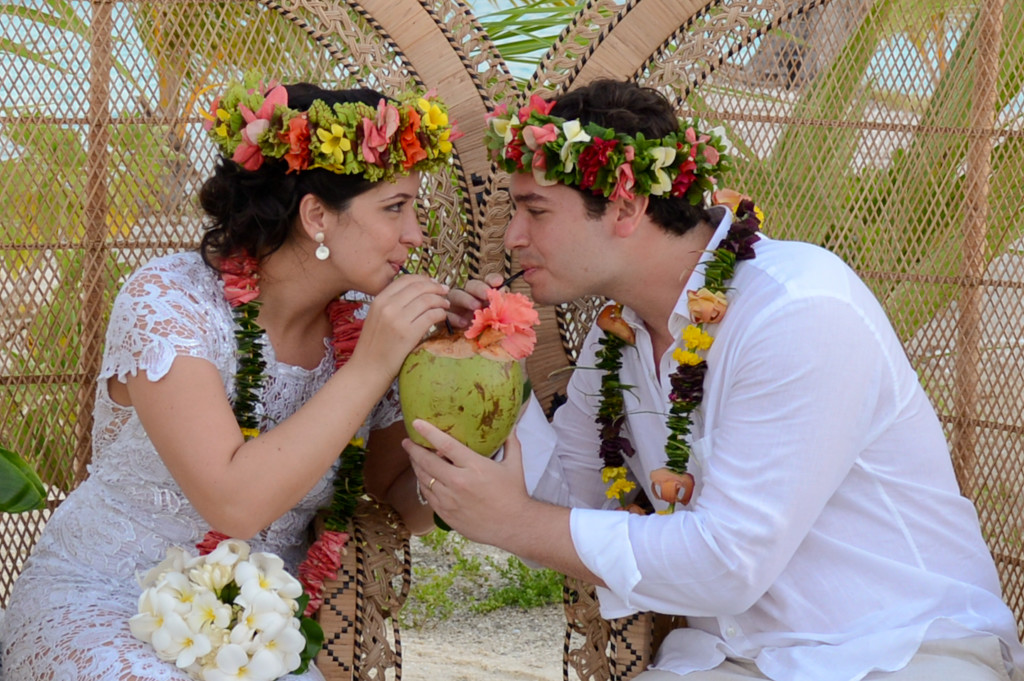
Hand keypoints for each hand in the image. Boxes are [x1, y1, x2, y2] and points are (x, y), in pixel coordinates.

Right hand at [353, 274, 449, 375]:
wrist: (367, 369)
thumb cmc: (374, 346)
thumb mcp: (377, 318)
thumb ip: (391, 305)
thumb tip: (415, 293)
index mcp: (379, 300)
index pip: (406, 279)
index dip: (424, 279)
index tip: (434, 283)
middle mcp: (388, 306)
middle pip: (419, 287)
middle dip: (436, 287)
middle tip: (445, 291)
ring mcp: (398, 319)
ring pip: (427, 300)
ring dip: (441, 301)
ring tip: (446, 305)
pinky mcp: (408, 333)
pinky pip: (431, 315)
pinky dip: (441, 314)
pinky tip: (442, 317)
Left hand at [403, 419, 530, 545]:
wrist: (514, 526)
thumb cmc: (514, 494)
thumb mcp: (514, 465)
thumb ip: (510, 443)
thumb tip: (511, 425)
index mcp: (474, 466)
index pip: (446, 445)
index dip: (428, 432)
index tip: (417, 423)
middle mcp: (458, 482)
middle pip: (427, 462)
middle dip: (413, 449)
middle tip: (407, 441)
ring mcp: (450, 500)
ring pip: (424, 479)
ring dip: (416, 466)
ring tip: (413, 457)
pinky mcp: (446, 514)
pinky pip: (427, 495)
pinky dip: (423, 484)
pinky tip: (423, 478)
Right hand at [445, 273, 503, 328]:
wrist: (465, 346)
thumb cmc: (483, 330)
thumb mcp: (494, 320)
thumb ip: (499, 308)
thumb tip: (504, 295)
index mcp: (481, 294)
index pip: (487, 281)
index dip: (492, 279)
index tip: (499, 282)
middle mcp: (467, 295)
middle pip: (471, 285)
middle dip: (480, 288)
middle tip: (487, 295)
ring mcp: (454, 305)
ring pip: (456, 295)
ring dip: (466, 299)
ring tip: (475, 307)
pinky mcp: (445, 316)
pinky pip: (447, 314)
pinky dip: (455, 318)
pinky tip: (463, 323)